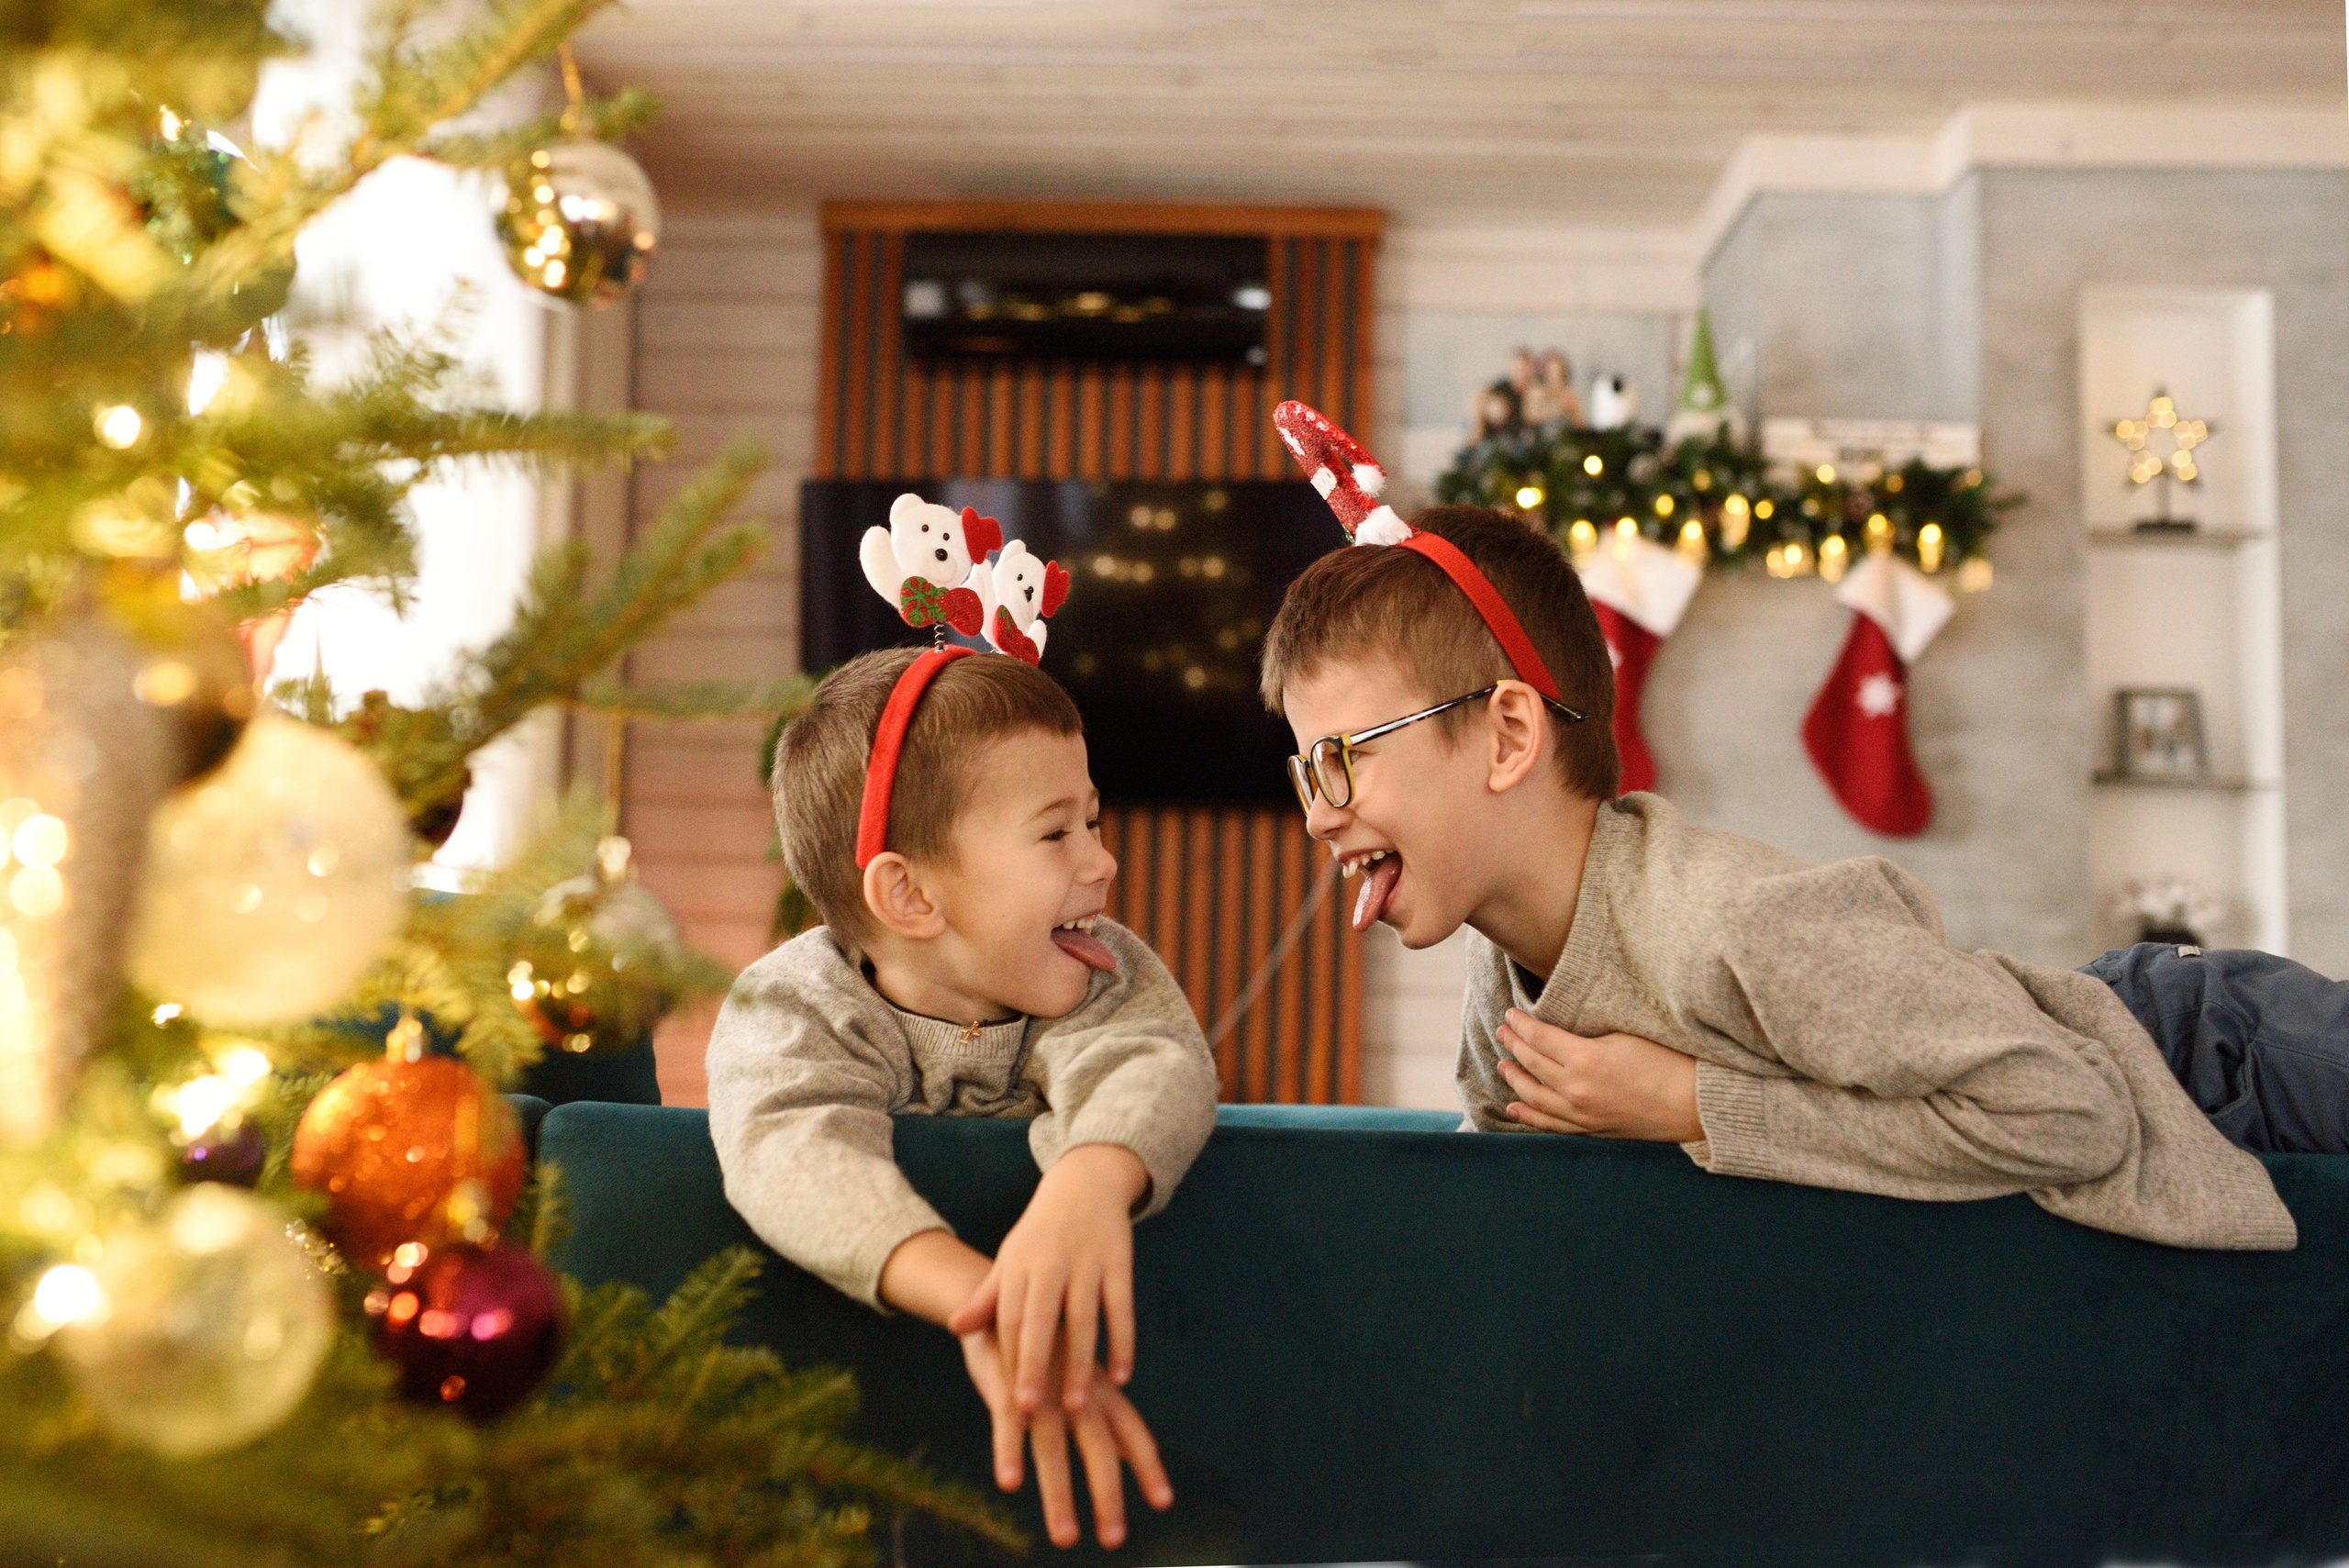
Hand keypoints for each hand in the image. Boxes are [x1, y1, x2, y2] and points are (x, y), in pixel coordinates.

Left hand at [948, 1143, 1145, 1413]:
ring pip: (1083, 1319)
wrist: (1085, 1181)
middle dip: (1033, 1365)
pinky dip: (1122, 1341)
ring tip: (1076, 1408)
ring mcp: (1086, 1262)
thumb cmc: (1041, 1232)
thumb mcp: (1011, 1259)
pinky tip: (1121, 1377)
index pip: (1008, 1320)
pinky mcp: (1118, 1261)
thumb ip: (987, 1297)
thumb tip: (954, 1328)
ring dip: (1080, 1364)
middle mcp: (1050, 1264)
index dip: (1007, 1360)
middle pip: (1040, 1321)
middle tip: (1028, 1411)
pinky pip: (1122, 1307)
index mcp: (1018, 1266)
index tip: (1005, 1403)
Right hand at [958, 1325, 1172, 1548]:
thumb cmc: (1044, 1347)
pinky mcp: (1006, 1386)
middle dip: (1108, 1497)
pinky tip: (1009, 1482)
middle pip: (1098, 1451)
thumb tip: (1131, 1455)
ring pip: (1053, 1450)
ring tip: (1067, 1539)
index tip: (1164, 1501)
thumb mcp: (1081, 1380)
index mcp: (1096, 1390)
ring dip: (1060, 1497)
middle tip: (1115, 1540)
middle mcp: (1074, 1393)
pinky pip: (1007, 1426)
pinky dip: (1008, 1452)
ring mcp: (1042, 1390)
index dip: (1147, 1466)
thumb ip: (1107, 1417)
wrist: (995, 1299)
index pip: (1131, 1431)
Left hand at [1495, 1008, 1704, 1141]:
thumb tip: (1562, 1029)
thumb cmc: (1669, 1061)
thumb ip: (1588, 1034)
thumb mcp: (1625, 1035)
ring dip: (1514, 1079)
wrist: (1695, 1104)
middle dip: (1513, 1045)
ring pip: (1534, 1097)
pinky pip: (1551, 1125)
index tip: (1510, 1013)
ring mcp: (1582, 1114)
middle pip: (1532, 1064)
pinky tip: (1514, 1109)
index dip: (1521, 1024)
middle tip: (1502, 1030)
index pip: (1539, 1038)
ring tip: (1502, 1064)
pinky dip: (1529, 1116)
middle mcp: (1576, 1090)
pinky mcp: (1591, 1130)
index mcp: (1584, 1059)